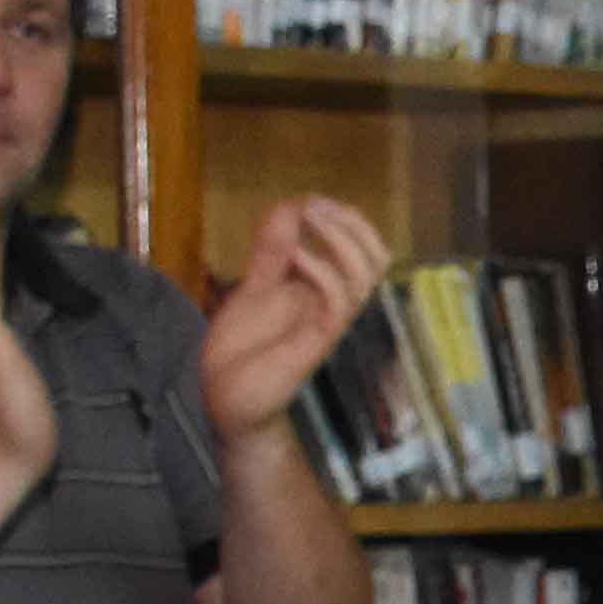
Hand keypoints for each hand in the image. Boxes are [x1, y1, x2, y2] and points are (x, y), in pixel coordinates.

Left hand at [198, 193, 396, 448]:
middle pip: (377, 260)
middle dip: (353, 225)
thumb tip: (290, 207)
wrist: (225, 402)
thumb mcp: (254, 288)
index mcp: (323, 293)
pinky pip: (338, 302)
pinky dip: (320, 270)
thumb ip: (271, 252)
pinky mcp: (318, 342)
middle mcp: (334, 307)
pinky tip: (294, 253)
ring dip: (340, 239)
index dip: (346, 220)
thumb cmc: (241, 355)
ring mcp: (329, 324)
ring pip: (366, 276)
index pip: (361, 251)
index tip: (311, 201)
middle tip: (318, 206)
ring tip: (308, 217)